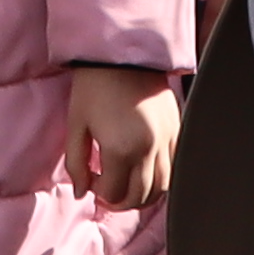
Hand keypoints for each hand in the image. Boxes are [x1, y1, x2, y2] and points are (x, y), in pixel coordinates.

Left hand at [60, 65, 177, 209]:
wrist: (121, 53)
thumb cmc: (93, 86)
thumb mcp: (76, 126)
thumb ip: (76, 164)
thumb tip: (80, 193)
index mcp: (121, 149)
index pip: (115, 194)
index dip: (101, 194)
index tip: (92, 181)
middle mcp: (149, 149)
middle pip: (140, 196)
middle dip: (121, 201)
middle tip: (108, 192)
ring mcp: (167, 140)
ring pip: (162, 187)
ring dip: (144, 194)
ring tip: (127, 185)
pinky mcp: (177, 129)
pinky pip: (174, 166)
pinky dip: (162, 177)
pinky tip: (145, 170)